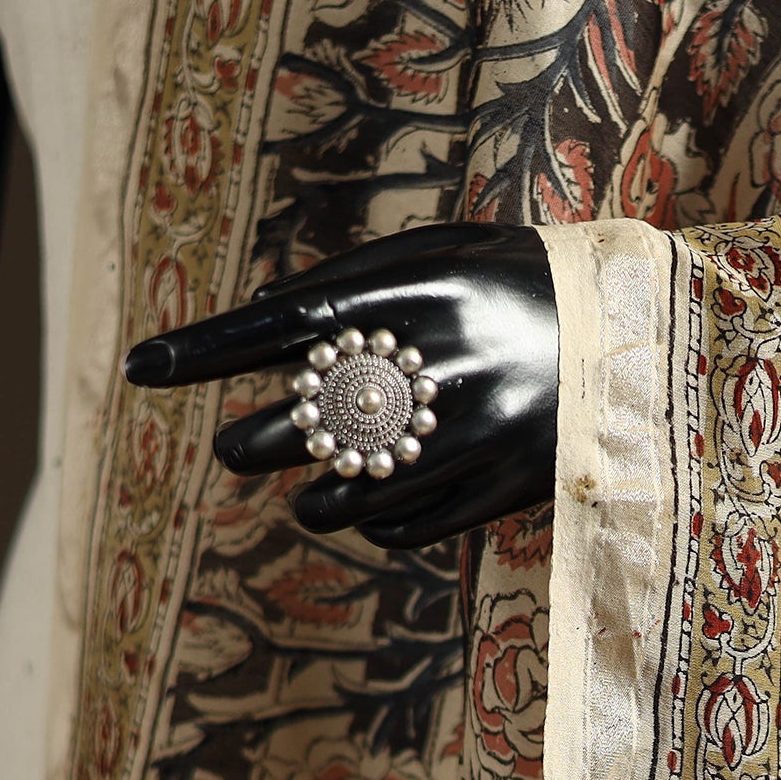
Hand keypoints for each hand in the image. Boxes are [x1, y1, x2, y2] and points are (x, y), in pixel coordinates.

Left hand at [124, 223, 558, 549]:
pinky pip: (405, 527)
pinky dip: (376, 524)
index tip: (142, 368)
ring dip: (312, 500)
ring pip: (348, 494)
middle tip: (239, 447)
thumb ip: (361, 281)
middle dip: (254, 443)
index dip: (207, 349)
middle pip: (305, 422)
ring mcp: (473, 432)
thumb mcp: (448, 252)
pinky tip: (379, 506)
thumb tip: (271, 316)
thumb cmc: (523, 283)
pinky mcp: (503, 487)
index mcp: (417, 292)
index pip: (284, 325)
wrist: (639, 338)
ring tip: (311, 491)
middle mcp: (439, 364)